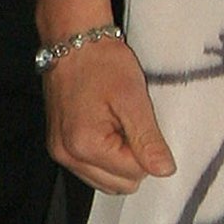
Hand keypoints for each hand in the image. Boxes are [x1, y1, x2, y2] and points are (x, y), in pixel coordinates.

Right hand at [44, 37, 174, 194]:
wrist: (73, 39)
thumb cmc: (102, 62)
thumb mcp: (132, 96)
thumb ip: (148, 138)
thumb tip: (165, 170)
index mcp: (85, 146)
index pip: (133, 174)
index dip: (146, 149)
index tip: (142, 120)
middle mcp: (67, 156)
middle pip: (118, 184)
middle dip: (132, 158)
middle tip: (131, 120)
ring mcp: (60, 153)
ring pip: (104, 180)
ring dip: (118, 158)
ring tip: (118, 122)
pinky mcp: (58, 145)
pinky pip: (89, 168)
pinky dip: (104, 155)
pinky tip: (108, 126)